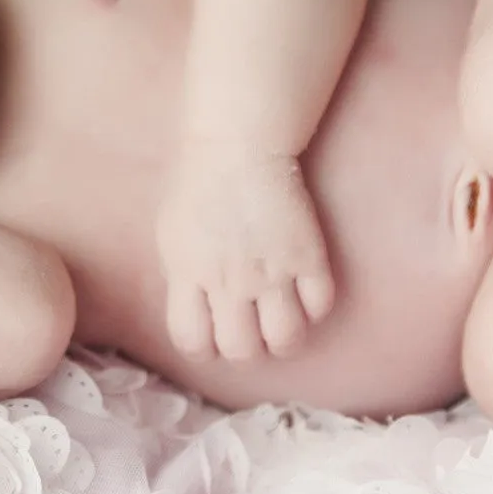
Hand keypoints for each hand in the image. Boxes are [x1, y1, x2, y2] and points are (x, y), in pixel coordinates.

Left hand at [156, 142, 336, 360]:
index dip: (206, 347)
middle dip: (248, 348)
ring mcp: (271, 270)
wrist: (238, 143)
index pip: (192, 342)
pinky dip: (316, 308)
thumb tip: (194, 306)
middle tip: (253, 328)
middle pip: (242, 350)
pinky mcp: (308, 255)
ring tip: (284, 320)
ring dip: (286, 338)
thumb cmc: (198, 181)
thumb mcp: (171, 234)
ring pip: (286, 339)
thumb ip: (182, 277)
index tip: (216, 334)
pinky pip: (320, 305)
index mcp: (189, 275)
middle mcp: (229, 281)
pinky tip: (307, 292)